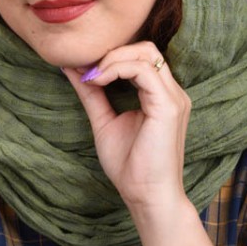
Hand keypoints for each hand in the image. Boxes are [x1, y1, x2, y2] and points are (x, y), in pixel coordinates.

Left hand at [63, 42, 191, 216]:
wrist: (146, 197)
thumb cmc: (130, 166)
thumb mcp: (104, 121)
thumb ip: (92, 94)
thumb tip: (72, 68)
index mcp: (161, 95)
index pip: (140, 56)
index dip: (111, 56)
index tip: (82, 70)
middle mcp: (172, 92)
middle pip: (146, 48)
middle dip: (113, 52)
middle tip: (87, 70)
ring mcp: (173, 97)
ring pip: (145, 53)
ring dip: (112, 58)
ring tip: (91, 76)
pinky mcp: (169, 106)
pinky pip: (143, 71)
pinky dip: (116, 69)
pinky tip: (97, 81)